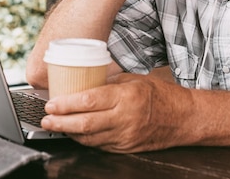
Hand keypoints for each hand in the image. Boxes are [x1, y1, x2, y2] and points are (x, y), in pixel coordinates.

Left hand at [41, 73, 190, 152]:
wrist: (184, 118)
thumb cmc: (160, 95)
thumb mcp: (133, 80)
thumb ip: (107, 84)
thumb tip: (82, 84)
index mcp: (125, 97)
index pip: (89, 102)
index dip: (66, 104)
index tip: (51, 104)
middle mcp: (125, 118)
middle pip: (84, 124)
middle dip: (60, 122)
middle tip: (45, 119)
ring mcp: (125, 136)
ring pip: (89, 138)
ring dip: (69, 133)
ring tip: (56, 125)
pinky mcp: (126, 148)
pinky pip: (100, 146)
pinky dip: (85, 140)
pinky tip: (75, 133)